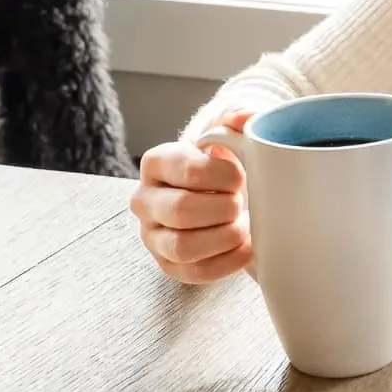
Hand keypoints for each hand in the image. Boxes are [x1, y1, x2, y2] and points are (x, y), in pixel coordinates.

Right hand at [130, 109, 253, 282]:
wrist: (223, 192)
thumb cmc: (225, 163)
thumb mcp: (229, 134)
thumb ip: (237, 119)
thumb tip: (243, 120)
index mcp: (157, 163)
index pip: (188, 171)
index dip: (224, 176)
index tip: (240, 177)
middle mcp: (145, 200)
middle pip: (181, 211)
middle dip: (223, 209)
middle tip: (241, 203)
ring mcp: (153, 235)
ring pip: (183, 246)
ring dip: (224, 237)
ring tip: (243, 225)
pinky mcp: (169, 264)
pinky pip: (194, 272)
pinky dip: (227, 262)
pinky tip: (246, 248)